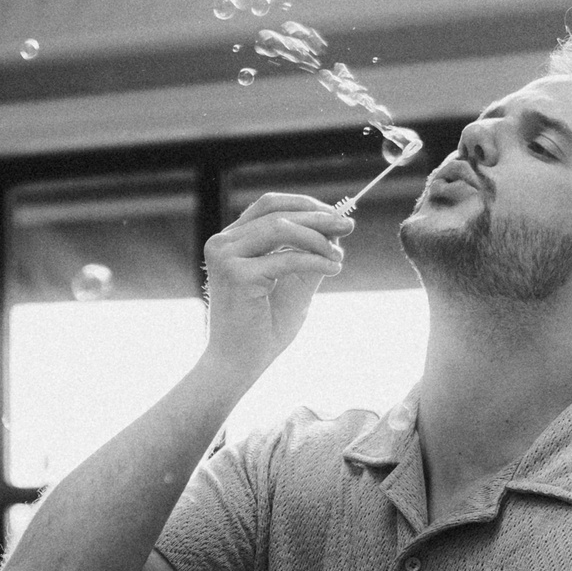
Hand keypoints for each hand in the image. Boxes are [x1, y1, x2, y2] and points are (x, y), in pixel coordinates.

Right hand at [202, 193, 353, 375]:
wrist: (238, 365)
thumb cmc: (263, 330)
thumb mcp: (293, 286)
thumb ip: (308, 258)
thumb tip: (335, 232)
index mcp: (232, 241)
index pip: (268, 205)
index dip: (305, 205)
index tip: (337, 215)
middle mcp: (223, 244)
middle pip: (276, 212)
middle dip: (318, 218)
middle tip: (348, 225)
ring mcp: (225, 257)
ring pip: (281, 228)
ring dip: (317, 238)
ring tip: (338, 253)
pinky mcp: (236, 275)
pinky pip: (286, 259)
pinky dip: (315, 260)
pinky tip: (334, 267)